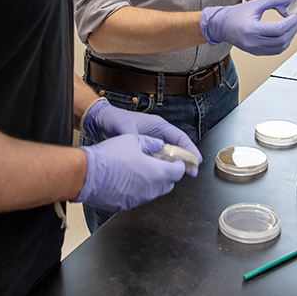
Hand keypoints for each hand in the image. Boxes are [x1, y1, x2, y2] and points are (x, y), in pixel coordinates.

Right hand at [75, 134, 184, 211]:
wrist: (87, 174)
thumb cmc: (109, 157)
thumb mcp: (133, 140)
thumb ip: (151, 143)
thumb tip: (158, 145)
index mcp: (156, 173)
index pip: (178, 172)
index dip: (179, 165)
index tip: (177, 161)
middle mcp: (150, 190)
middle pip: (168, 184)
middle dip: (167, 174)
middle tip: (160, 164)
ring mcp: (138, 200)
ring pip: (153, 192)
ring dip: (152, 182)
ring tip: (141, 169)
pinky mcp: (125, 205)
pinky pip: (138, 197)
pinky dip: (138, 189)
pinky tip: (127, 178)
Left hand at [82, 99, 201, 175]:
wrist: (100, 121)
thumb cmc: (113, 119)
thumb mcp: (125, 127)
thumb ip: (134, 137)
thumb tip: (140, 145)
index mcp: (157, 125)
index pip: (179, 137)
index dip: (189, 149)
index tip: (196, 160)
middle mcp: (156, 134)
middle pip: (176, 148)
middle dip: (185, 160)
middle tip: (192, 173)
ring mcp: (150, 143)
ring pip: (167, 155)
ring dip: (173, 165)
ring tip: (179, 177)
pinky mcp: (143, 150)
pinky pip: (157, 160)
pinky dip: (161, 168)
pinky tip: (162, 177)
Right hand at [200, 0, 296, 55]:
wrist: (221, 25)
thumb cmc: (236, 13)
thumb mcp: (256, 3)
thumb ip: (274, 0)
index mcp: (251, 29)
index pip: (278, 29)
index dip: (290, 23)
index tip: (295, 15)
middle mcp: (253, 42)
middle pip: (281, 40)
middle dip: (292, 29)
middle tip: (296, 20)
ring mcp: (255, 50)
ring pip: (280, 48)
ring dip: (290, 37)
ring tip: (291, 26)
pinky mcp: (257, 52)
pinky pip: (275, 51)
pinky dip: (283, 43)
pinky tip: (284, 34)